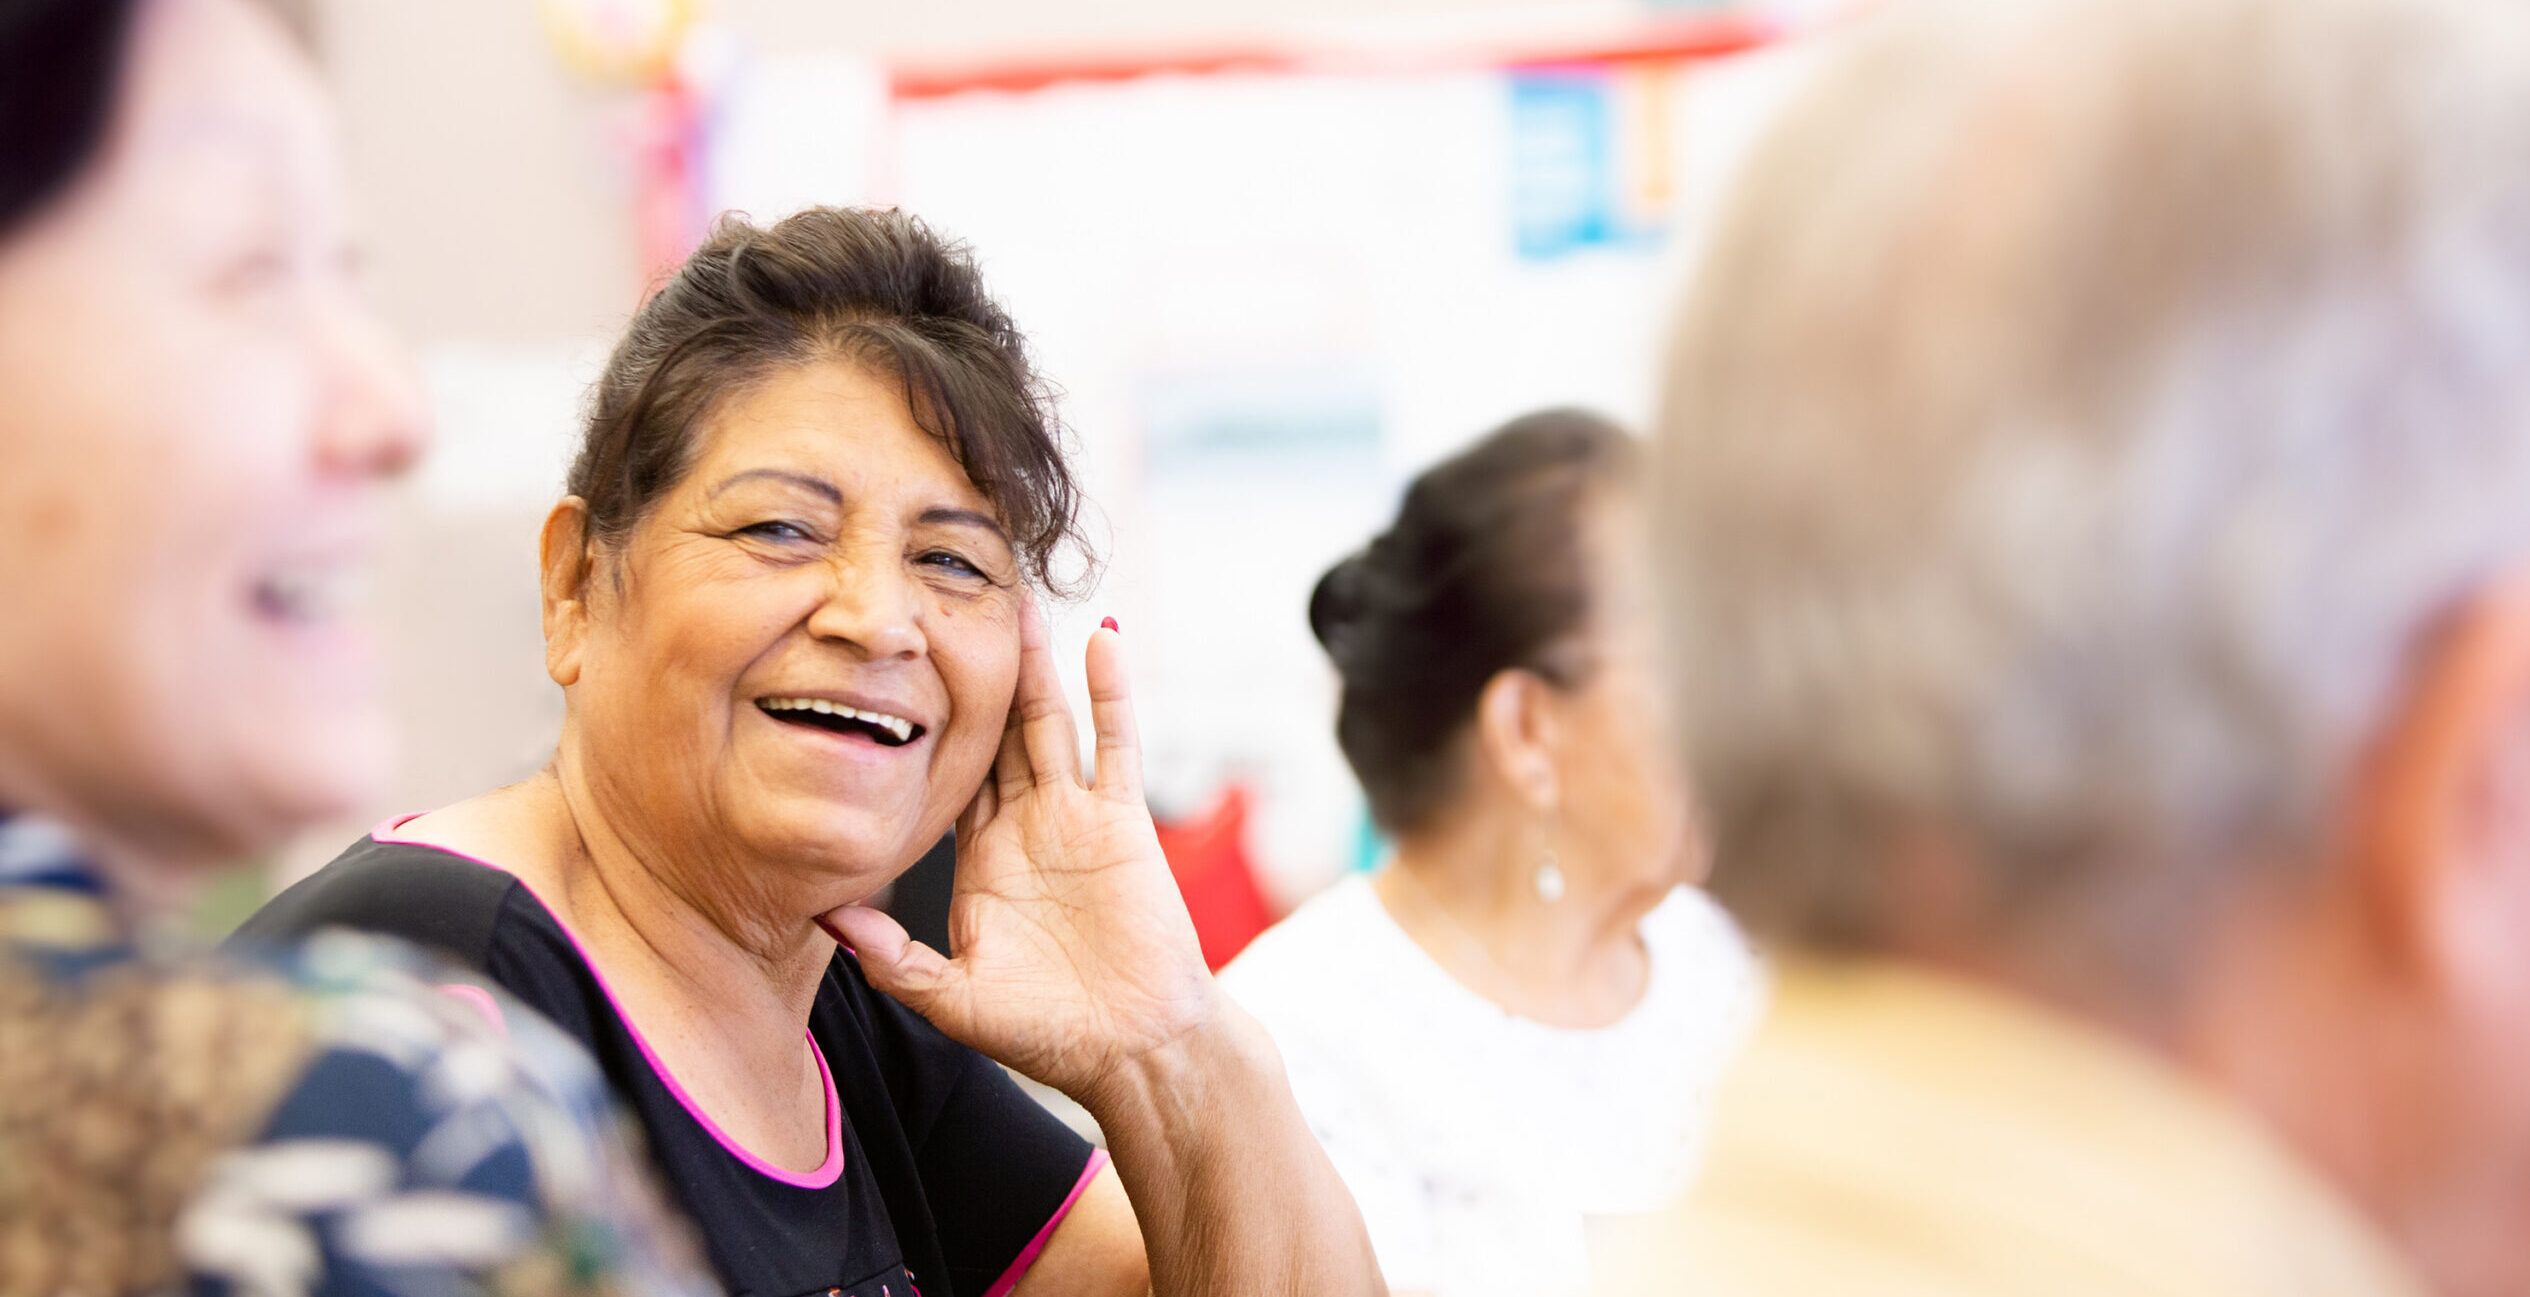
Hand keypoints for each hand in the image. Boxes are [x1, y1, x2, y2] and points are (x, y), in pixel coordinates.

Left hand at [819, 604, 1216, 1105]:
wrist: (1136, 1052)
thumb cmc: (1049, 1035)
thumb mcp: (952, 997)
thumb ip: (892, 959)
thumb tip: (826, 916)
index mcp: (977, 863)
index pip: (940, 776)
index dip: (916, 724)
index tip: (888, 668)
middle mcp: (1023, 828)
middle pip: (992, 733)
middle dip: (974, 673)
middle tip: (950, 604)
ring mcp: (1075, 818)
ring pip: (1048, 723)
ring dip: (1034, 666)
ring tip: (1017, 601)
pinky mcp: (1123, 821)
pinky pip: (1116, 743)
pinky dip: (1111, 691)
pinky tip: (1102, 639)